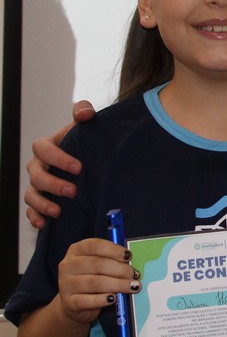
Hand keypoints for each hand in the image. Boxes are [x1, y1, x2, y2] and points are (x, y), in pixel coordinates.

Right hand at [25, 101, 95, 228]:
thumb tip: (85, 112)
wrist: (85, 160)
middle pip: (36, 175)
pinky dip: (35, 217)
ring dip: (43, 204)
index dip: (59, 159)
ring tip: (58, 211)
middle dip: (53, 184)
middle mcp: (37, 166)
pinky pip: (30, 210)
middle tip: (73, 191)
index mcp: (45, 147)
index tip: (79, 168)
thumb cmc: (82, 143)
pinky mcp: (38, 200)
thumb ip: (83, 113)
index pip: (43, 150)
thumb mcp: (83, 127)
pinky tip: (44, 224)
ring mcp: (36, 184)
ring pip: (31, 195)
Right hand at [56, 238, 136, 326]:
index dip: (113, 250)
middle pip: (97, 264)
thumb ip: (112, 259)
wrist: (73, 303)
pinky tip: (114, 299)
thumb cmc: (92, 277)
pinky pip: (88, 300)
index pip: (94, 245)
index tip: (129, 256)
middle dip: (120, 269)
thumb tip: (132, 262)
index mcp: (76, 250)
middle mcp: (68, 265)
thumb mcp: (98, 264)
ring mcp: (66, 284)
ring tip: (133, 287)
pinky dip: (103, 299)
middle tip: (135, 275)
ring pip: (95, 283)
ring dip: (117, 284)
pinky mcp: (68, 302)